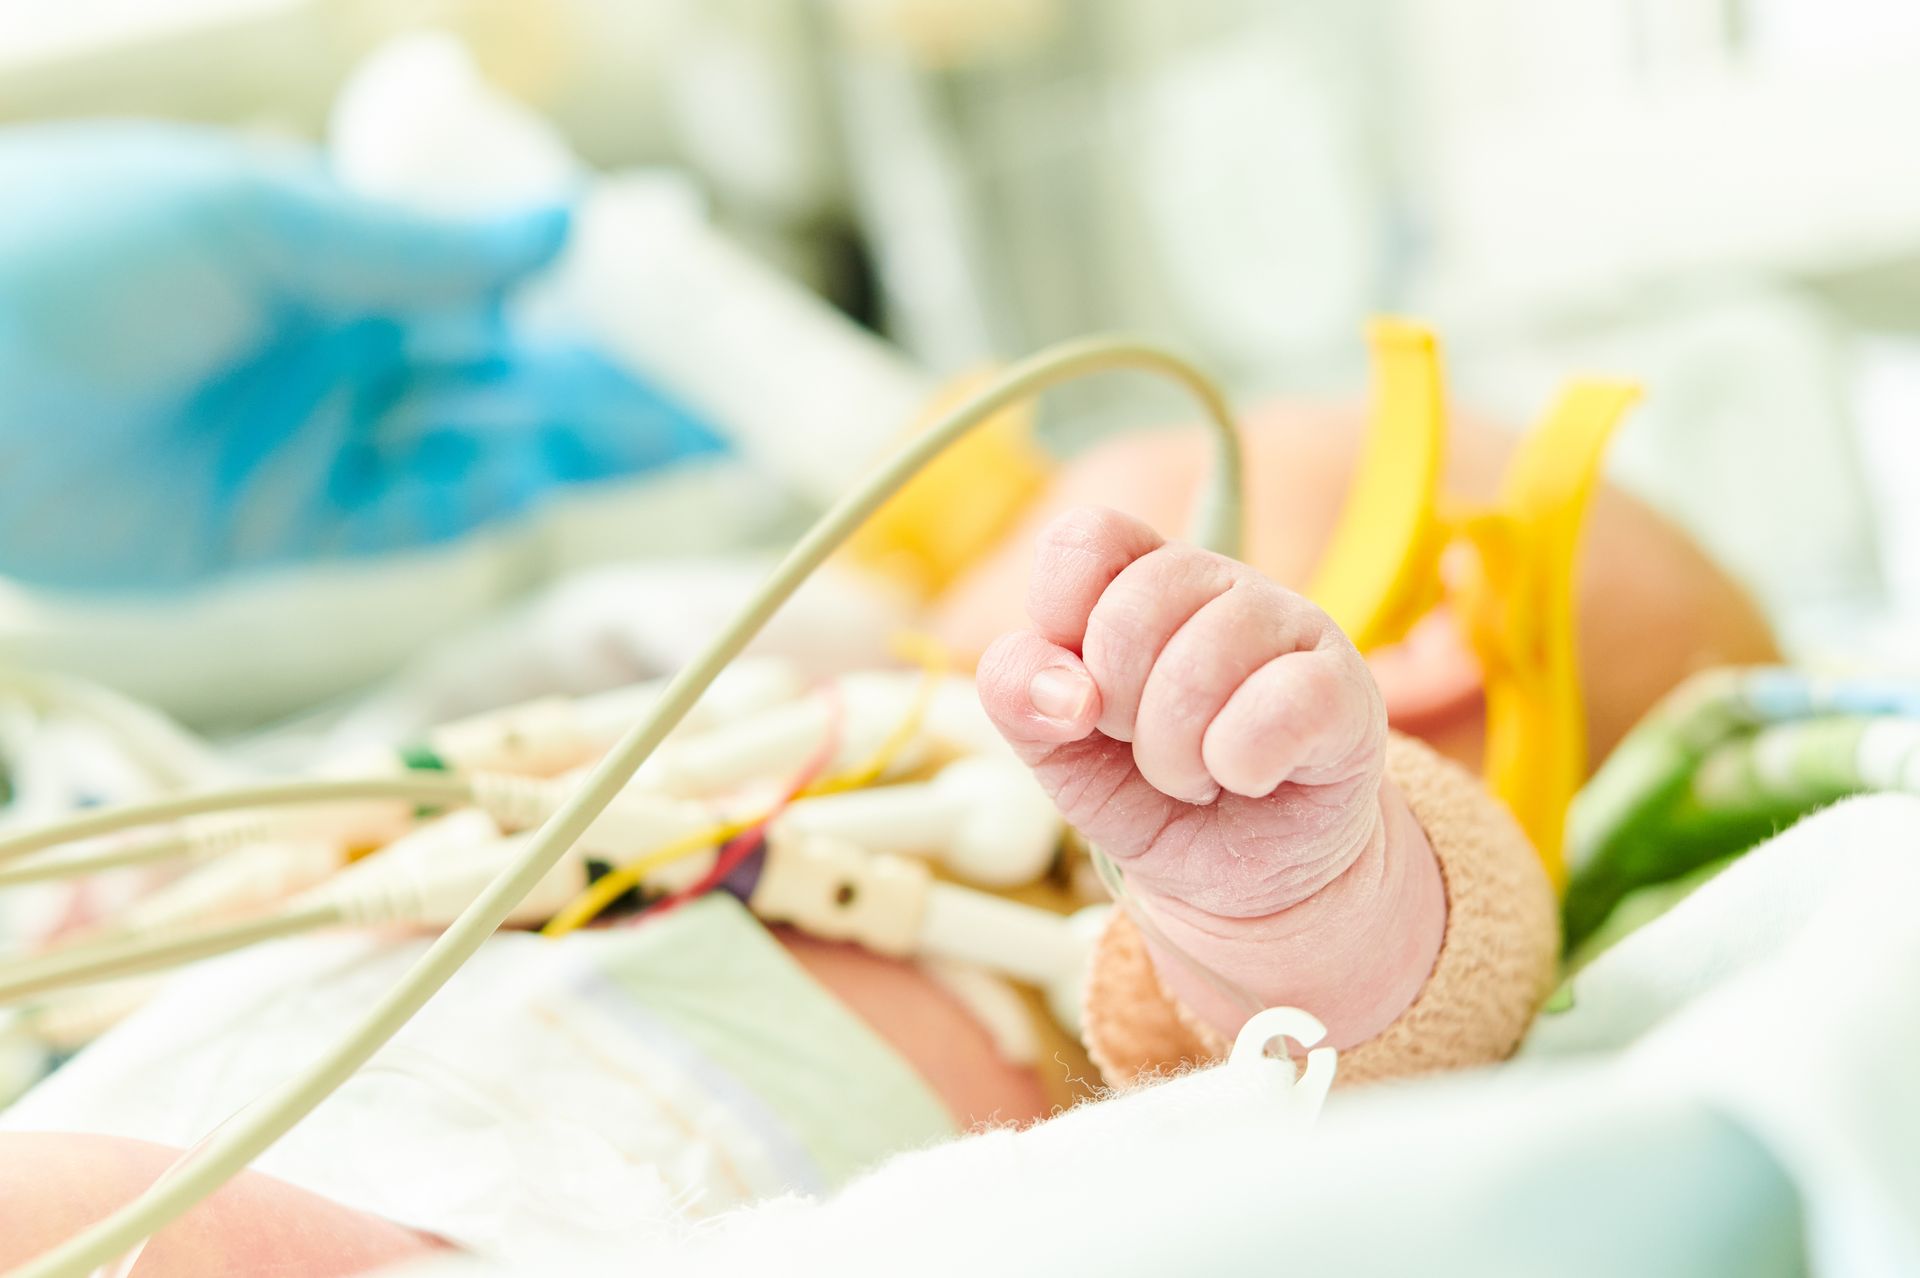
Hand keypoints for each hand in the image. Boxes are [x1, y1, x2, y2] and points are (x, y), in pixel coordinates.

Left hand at [0, 122, 722, 590]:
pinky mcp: (286, 530)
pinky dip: (488, 503)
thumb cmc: (64, 248)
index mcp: (333, 252)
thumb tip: (564, 228)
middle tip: (730, 402)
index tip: (691, 290)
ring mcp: (318, 442)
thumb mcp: (249, 216)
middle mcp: (340, 348)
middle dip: (617, 388)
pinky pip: (414, 519)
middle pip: (510, 375)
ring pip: (483, 450)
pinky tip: (562, 486)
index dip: (594, 291)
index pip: (498, 277)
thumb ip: (410, 244)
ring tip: (691, 448)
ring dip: (581, 452)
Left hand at [976, 506, 1442, 1043]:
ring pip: (1199, 667)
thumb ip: (1018, 695)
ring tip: (1197, 773)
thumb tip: (1060, 687)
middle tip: (1144, 746)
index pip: (1085, 538)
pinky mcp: (1345, 688)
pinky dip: (1240, 766)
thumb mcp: (1058, 751)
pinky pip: (1277, 709)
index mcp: (1138, 576)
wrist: (1244, 877)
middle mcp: (1216, 582)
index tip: (1077, 691)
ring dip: (1175, 757)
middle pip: (1131, 612)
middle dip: (1117, 712)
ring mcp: (1290, 624)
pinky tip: (1249, 777)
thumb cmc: (1149, 793)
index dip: (1059, 616)